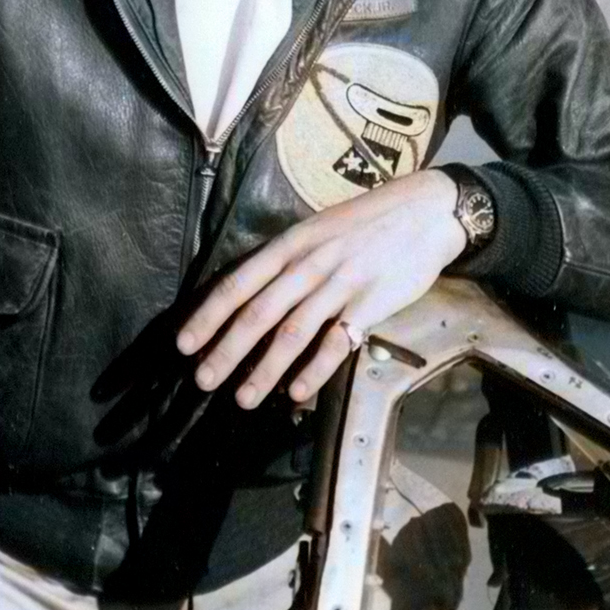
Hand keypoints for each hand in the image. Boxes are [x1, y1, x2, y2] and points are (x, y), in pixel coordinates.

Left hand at [177, 168, 466, 408]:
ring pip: (293, 333)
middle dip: (226, 351)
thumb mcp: (316, 230)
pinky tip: (296, 392)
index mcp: (290, 245)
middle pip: (258, 314)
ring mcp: (340, 284)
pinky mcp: (370, 304)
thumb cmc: (365, 223)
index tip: (184, 344)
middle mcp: (309, 264)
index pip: (238, 283)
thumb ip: (285, 261)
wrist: (425, 212)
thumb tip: (249, 296)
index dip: (209, 316)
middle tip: (203, 382)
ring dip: (264, 369)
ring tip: (242, 398)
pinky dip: (314, 370)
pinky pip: (337, 342)